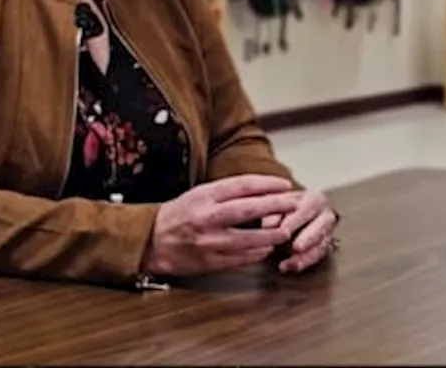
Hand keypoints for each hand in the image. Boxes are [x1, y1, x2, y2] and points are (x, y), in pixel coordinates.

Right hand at [141, 174, 299, 276]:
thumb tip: (261, 191)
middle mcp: (207, 217)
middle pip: (250, 209)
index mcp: (204, 196)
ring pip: (250, 238)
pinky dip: (257, 253)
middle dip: (276, 206)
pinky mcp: (210, 261)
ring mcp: (210, 241)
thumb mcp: (199, 195)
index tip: (284, 185)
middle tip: (294, 204)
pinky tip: (266, 248)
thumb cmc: (178, 214)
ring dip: (272, 235)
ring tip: (285, 231)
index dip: (267, 184)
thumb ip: (226, 194)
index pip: (242, 186)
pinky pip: (242, 258)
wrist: (151, 240)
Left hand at [262, 190, 338, 273]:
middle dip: (308, 238)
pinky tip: (289, 267)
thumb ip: (274, 210)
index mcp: (314, 200)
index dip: (295, 220)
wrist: (295, 212)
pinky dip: (302, 264)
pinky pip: (316, 258)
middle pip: (321, 228)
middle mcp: (325, 216)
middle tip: (296, 247)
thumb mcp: (278, 202)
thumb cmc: (285, 205)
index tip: (284, 229)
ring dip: (304, 257)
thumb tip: (268, 225)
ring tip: (288, 264)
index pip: (307, 209)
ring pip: (320, 246)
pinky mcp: (324, 248)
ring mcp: (327, 233)